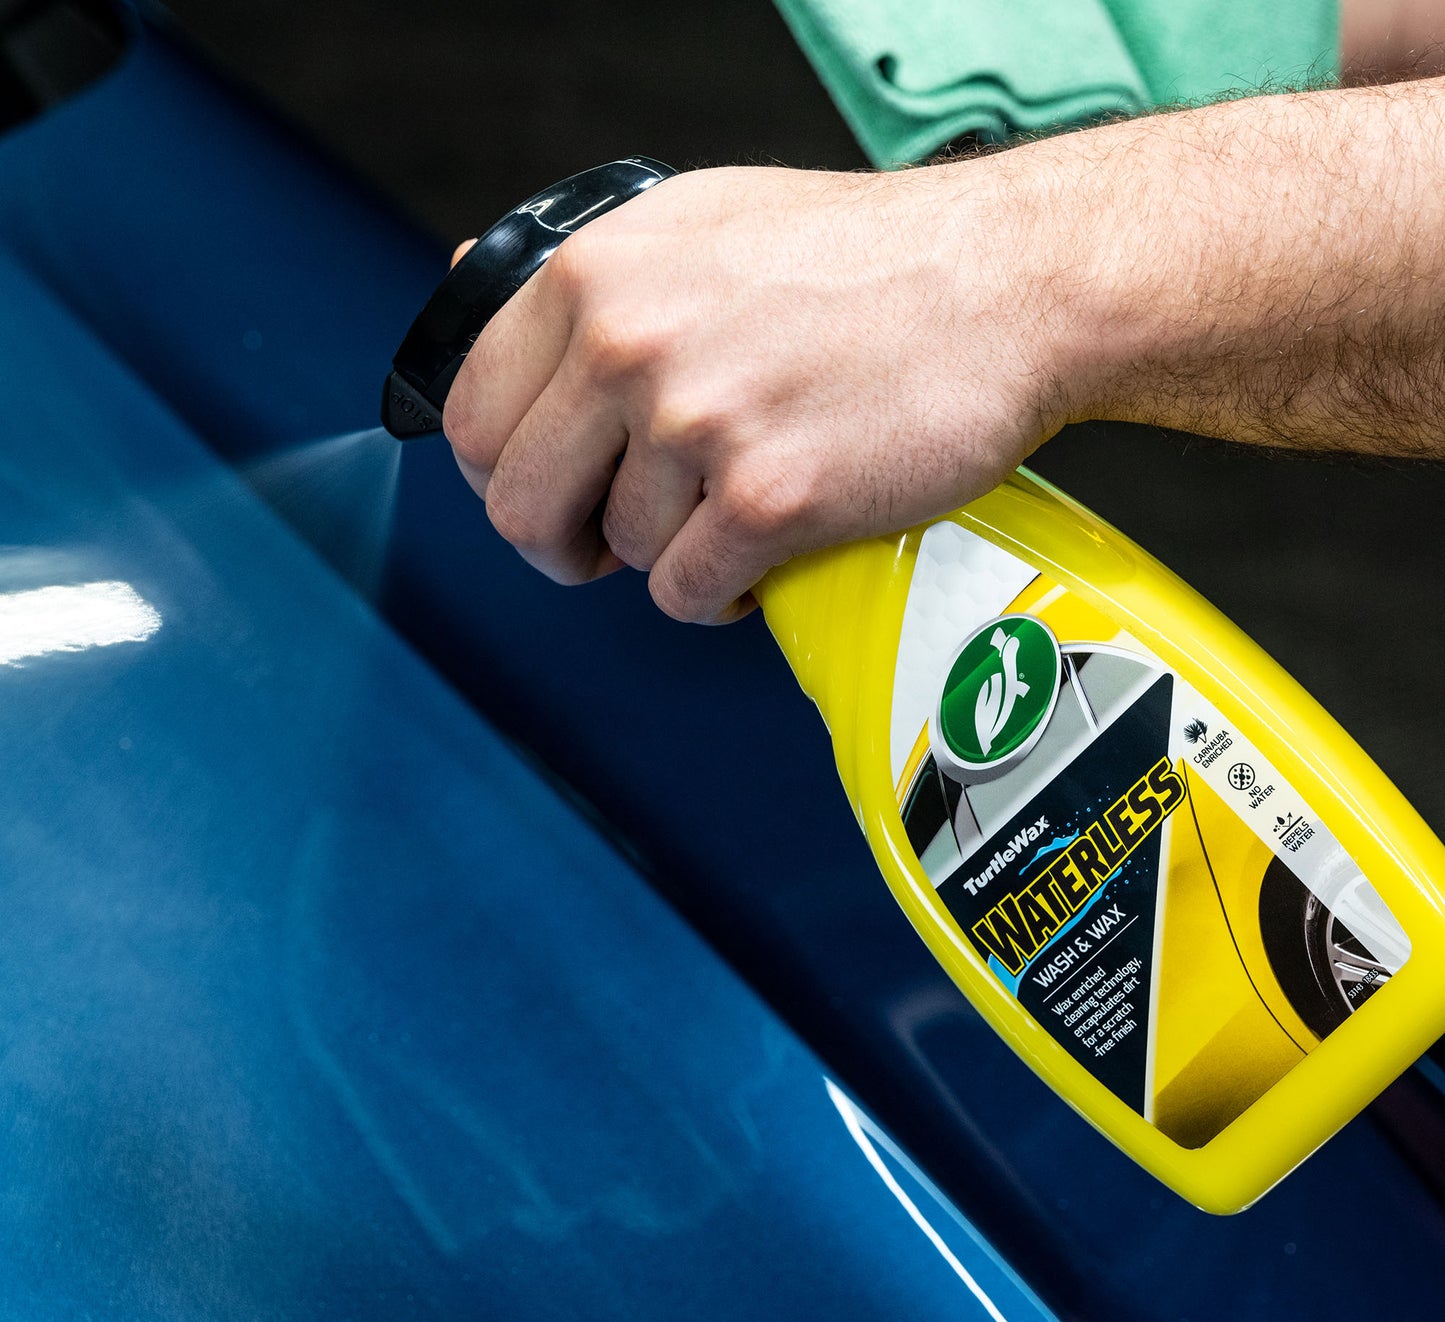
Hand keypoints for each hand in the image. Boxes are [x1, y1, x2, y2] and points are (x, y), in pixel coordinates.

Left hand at [442, 163, 1076, 621]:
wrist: (1004, 283)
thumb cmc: (863, 259)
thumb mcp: (699, 222)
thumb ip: (588, 275)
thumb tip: (465, 285)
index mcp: (595, 274)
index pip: (472, 415)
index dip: (503, 475)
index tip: (550, 492)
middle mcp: (629, 344)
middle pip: (522, 507)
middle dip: (564, 544)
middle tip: (609, 542)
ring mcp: (699, 423)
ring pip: (622, 554)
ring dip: (672, 554)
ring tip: (735, 516)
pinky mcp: (770, 496)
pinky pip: (687, 593)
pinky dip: (718, 596)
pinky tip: (760, 558)